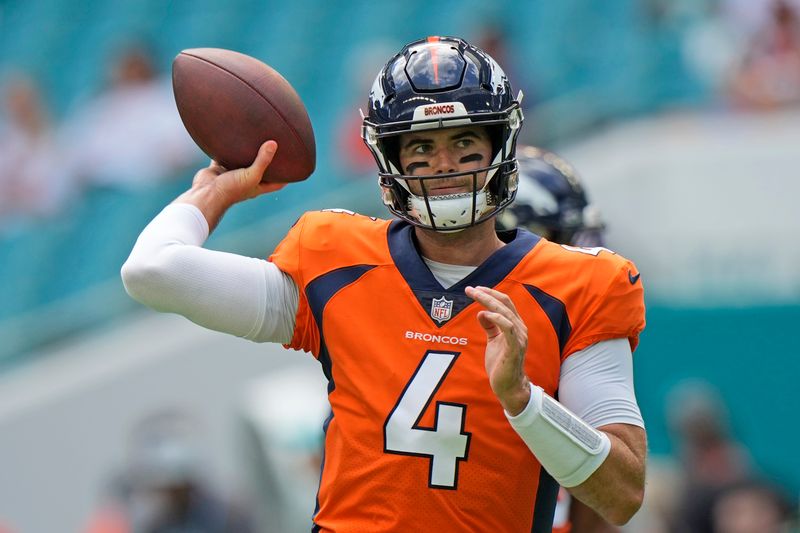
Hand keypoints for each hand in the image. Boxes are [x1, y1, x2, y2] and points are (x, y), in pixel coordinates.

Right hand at [176, 140, 285, 230]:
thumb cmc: (230, 190)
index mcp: (258, 186)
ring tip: (257, 136)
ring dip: (248, 151)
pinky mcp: (220, 167)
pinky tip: (232, 134)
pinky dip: (229, 146)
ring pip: (243, 160)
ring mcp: (233, 173)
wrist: (205, 194)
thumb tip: (274, 143)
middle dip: (268, 159)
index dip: (287, 176)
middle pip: (261, 169)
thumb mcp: (251, 175)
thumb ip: (262, 160)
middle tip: (277, 144)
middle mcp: (247, 180)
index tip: (296, 165)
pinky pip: (226, 154)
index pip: (278, 182)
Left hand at [466, 285, 530, 415]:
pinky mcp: (514, 347)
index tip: (475, 289)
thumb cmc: (501, 363)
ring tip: (475, 295)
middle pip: (505, 303)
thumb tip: (481, 313)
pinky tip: (486, 314)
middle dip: (486, 294)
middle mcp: (519, 328)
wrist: (508, 385)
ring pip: (505, 312)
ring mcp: (518, 337)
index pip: (505, 303)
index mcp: (515, 325)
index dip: (491, 293)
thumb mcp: (493, 341)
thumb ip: (489, 326)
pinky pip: (508, 327)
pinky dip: (497, 318)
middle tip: (470, 289)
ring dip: (489, 302)